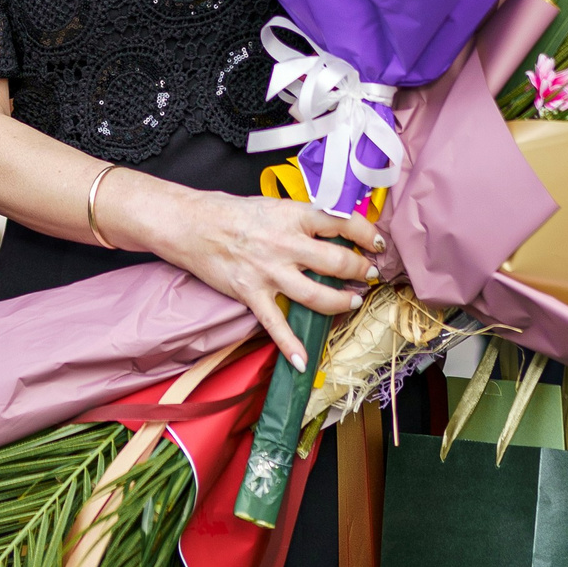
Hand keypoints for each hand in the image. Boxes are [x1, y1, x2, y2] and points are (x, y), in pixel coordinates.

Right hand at [115, 178, 382, 369]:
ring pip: (316, 294)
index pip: (342, 222)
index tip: (377, 243)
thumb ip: (302, 219)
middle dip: (360, 271)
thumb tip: (335, 228)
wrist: (190, 223)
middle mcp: (285, 244)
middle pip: (337, 261)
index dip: (366, 235)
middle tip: (368, 275)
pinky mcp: (251, 293)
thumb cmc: (231, 211)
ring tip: (352, 302)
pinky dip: (290, 344)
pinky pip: (275, 324)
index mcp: (292, 215)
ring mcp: (268, 272)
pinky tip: (302, 361)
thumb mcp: (273, 205)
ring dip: (340, 302)